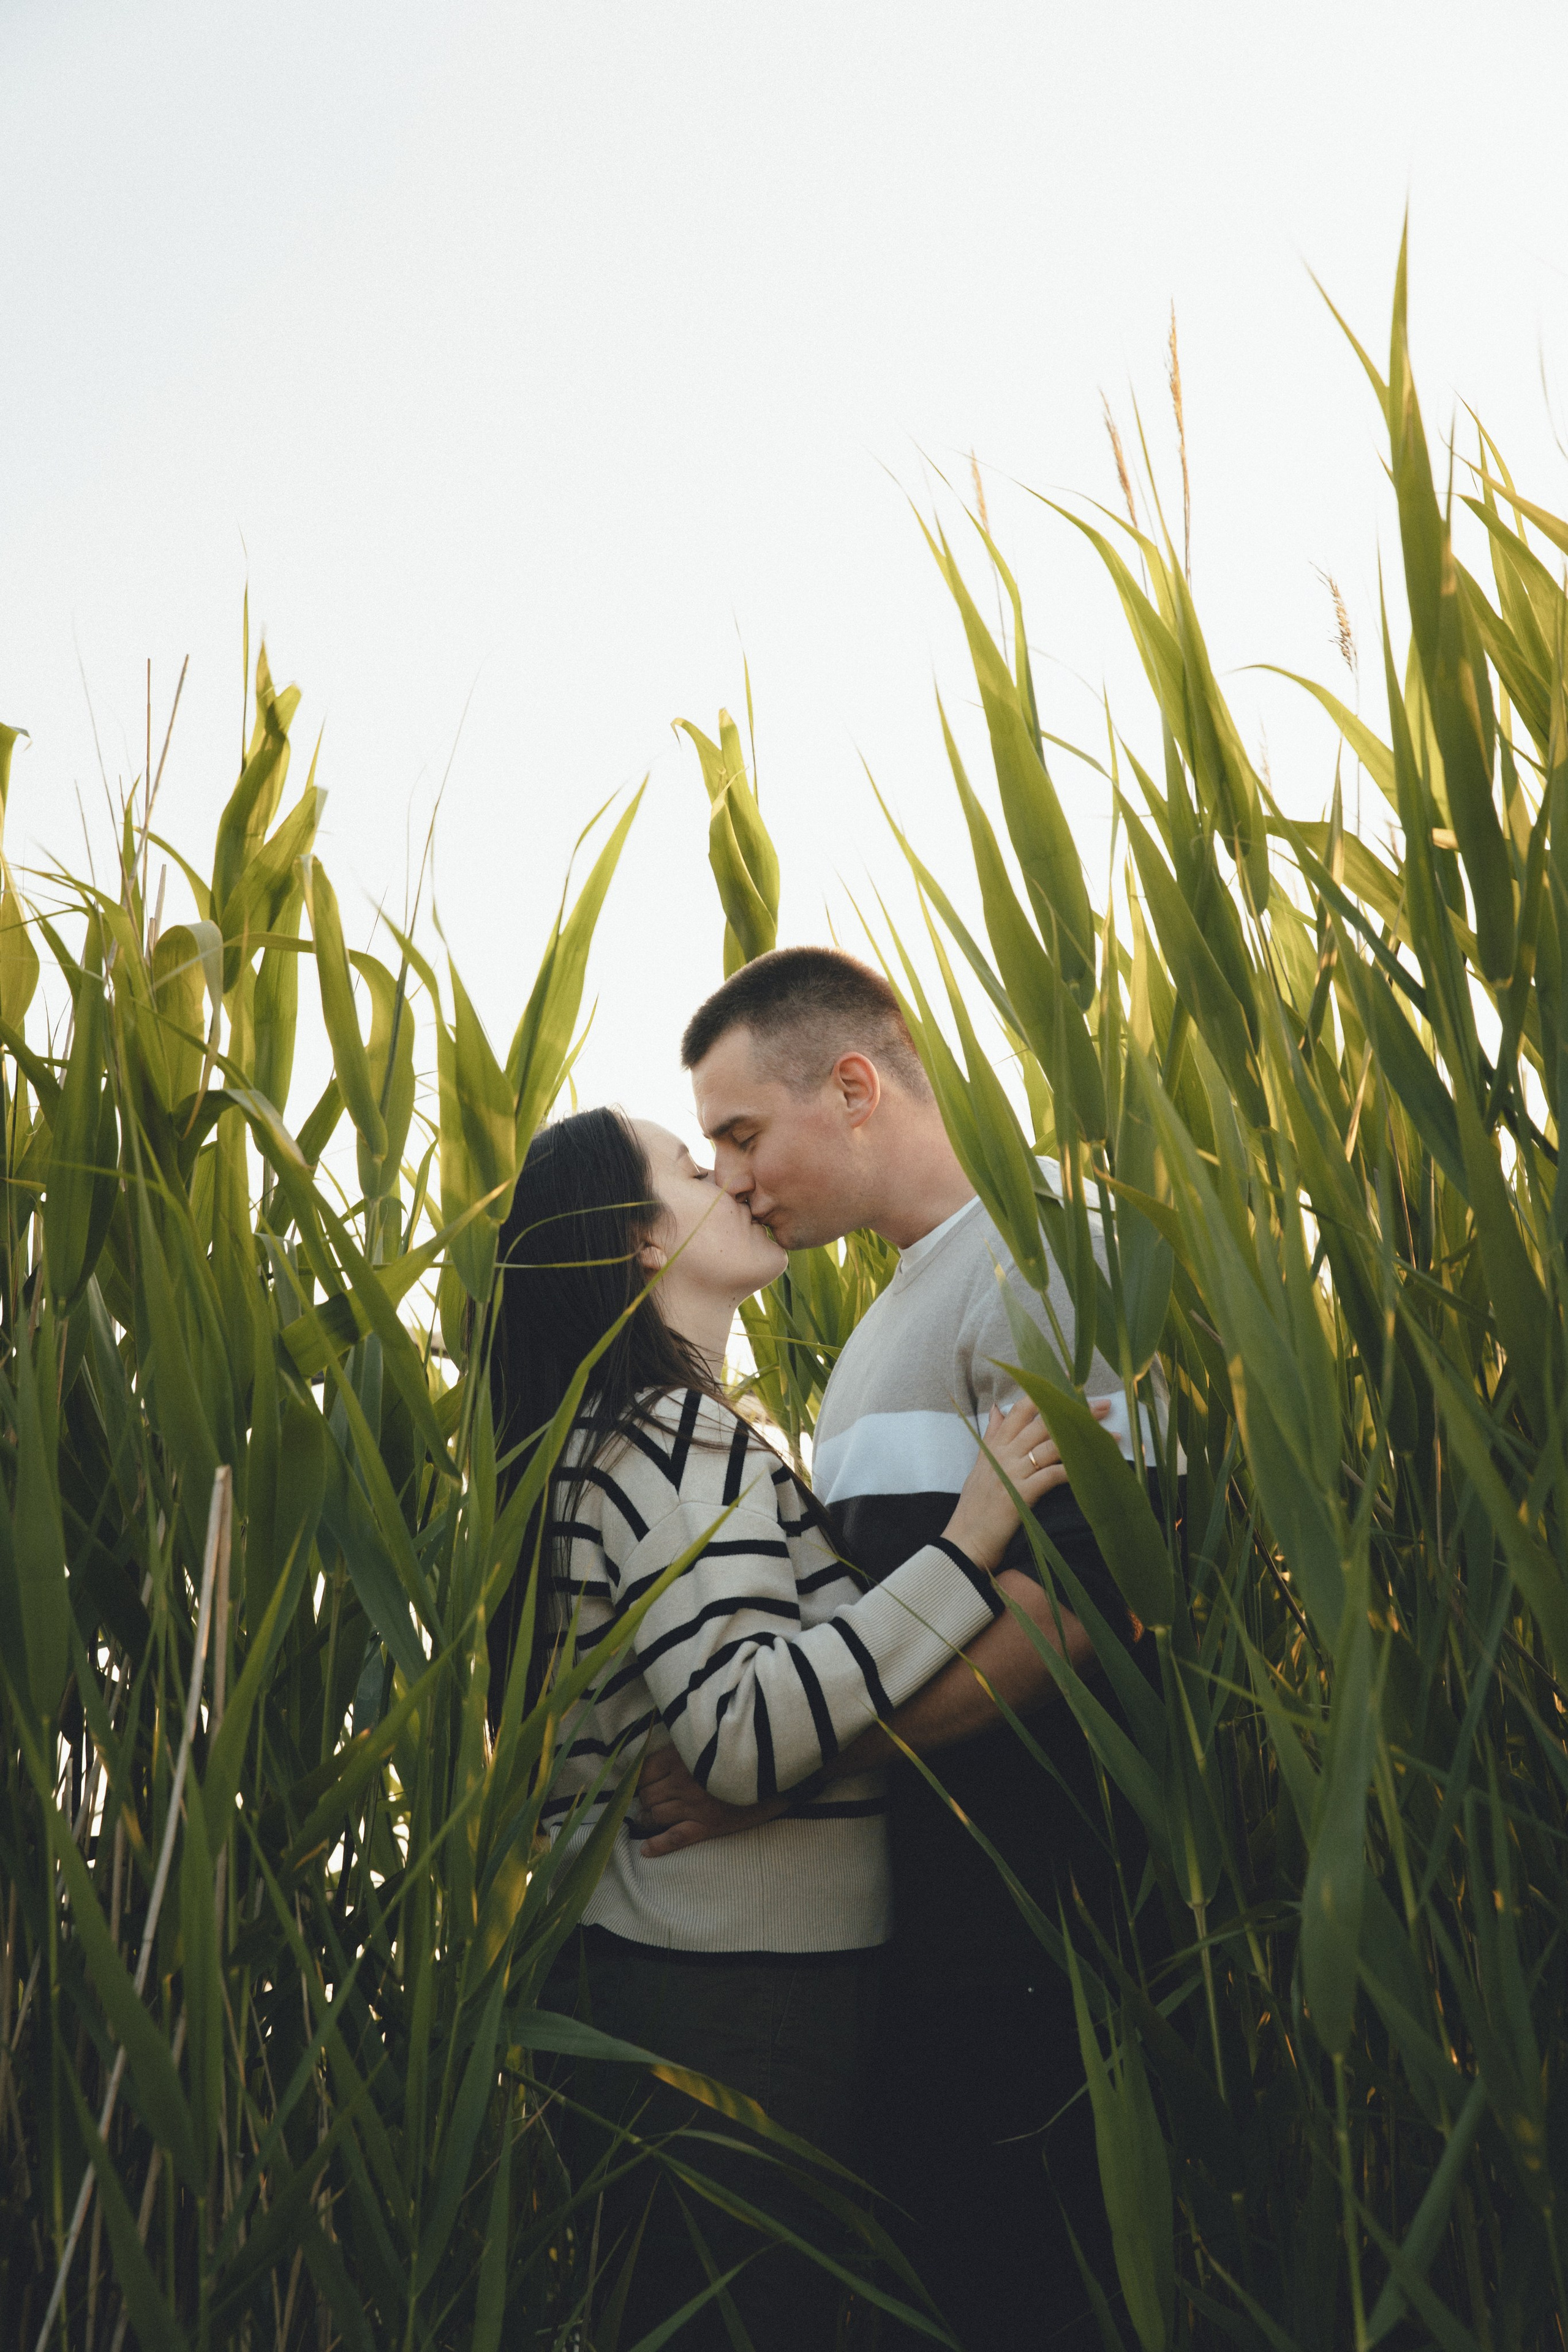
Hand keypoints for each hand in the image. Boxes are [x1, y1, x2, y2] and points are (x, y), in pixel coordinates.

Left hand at [633, 1741, 786, 1857]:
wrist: (776, 1769)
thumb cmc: (744, 1749)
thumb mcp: (711, 1736)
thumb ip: (688, 1742)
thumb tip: (668, 1745)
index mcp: (682, 1756)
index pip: (646, 1772)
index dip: (641, 1779)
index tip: (644, 1782)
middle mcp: (683, 1782)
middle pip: (649, 1795)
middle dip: (645, 1799)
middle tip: (648, 1800)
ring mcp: (694, 1806)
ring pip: (656, 1815)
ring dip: (648, 1818)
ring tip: (647, 1819)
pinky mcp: (708, 1825)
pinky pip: (675, 1838)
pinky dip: (658, 1845)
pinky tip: (646, 1850)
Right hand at [942, 1396, 1111, 1573]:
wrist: (965, 1541)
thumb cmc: (974, 1507)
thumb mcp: (981, 1466)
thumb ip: (992, 1436)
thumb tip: (996, 1408)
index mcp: (995, 1445)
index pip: (1020, 1410)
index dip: (1045, 1393)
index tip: (1070, 1385)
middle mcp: (1004, 1454)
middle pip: (1043, 1424)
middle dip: (1074, 1412)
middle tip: (1103, 1406)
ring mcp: (1012, 1473)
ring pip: (1051, 1446)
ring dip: (1082, 1440)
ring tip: (1111, 1437)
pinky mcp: (1020, 1494)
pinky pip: (1051, 1475)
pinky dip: (1072, 1470)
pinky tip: (1091, 1467)